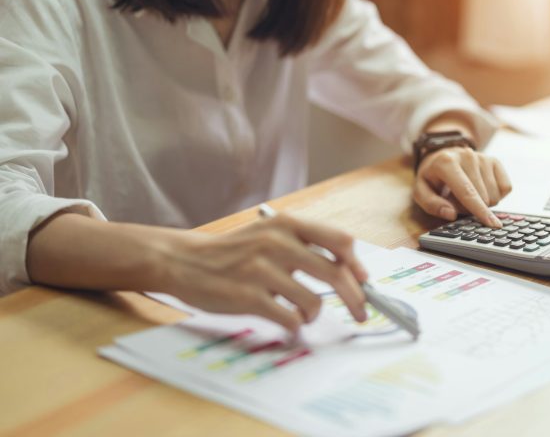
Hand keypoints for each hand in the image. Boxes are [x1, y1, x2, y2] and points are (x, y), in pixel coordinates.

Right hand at [161, 213, 368, 331]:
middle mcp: (277, 243)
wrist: (184, 260)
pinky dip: (295, 327)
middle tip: (361, 312)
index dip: (358, 264)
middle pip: (336, 274)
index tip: (364, 281)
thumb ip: (304, 244)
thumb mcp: (269, 232)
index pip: (340, 240)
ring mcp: (262, 271)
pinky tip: (288, 325)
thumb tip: (347, 269)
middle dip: (355, 299)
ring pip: (314, 302)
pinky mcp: (247, 297)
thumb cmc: (232, 251)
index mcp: (287, 224)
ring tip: (303, 315)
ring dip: (315, 314)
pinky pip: (289, 319)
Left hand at [413, 147, 511, 227]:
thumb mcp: (421, 191)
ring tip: (467, 193)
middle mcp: (468, 156)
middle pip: (483, 197)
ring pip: (494, 195)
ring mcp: (483, 157)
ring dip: (482, 202)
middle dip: (471, 208)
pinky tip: (481, 189)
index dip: (479, 210)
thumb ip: (432, 204)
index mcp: (447, 163)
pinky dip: (495, 195)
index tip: (491, 224)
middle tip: (457, 200)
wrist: (442, 155)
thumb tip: (451, 214)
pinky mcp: (495, 161)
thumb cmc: (432, 177)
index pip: (467, 192)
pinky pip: (505, 188)